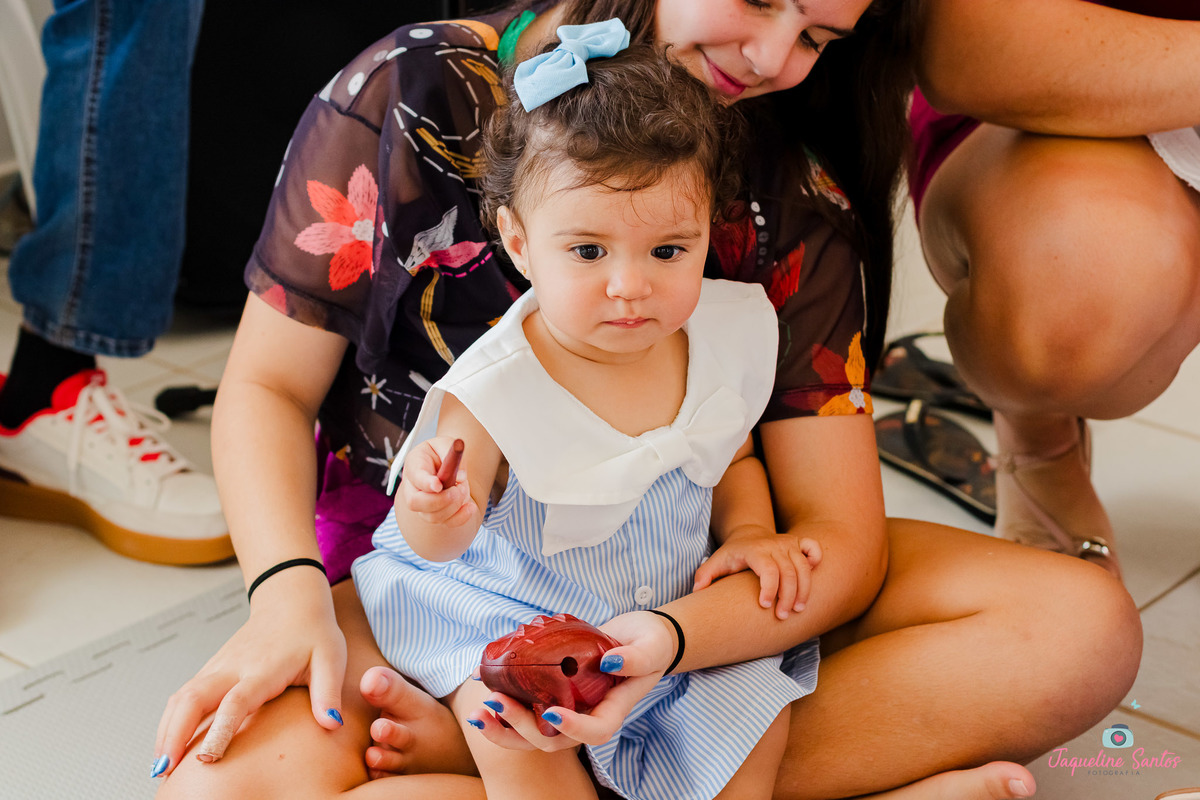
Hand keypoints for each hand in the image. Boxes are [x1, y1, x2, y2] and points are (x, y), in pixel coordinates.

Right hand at [153, 567, 345, 775]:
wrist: (291, 601)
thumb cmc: (313, 632)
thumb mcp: (331, 658)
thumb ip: (328, 692)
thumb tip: (330, 725)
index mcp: (264, 667)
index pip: (235, 700)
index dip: (219, 730)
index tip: (206, 760)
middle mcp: (233, 666)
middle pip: (192, 699)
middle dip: (174, 735)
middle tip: (164, 771)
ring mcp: (218, 666)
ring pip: (181, 698)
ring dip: (167, 731)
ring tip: (160, 768)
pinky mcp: (211, 669)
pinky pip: (182, 696)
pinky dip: (170, 721)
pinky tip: (168, 747)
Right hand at [400, 437, 475, 525]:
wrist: (444, 464)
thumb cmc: (442, 452)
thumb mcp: (447, 443)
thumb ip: (450, 452)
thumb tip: (459, 476)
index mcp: (414, 465)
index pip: (415, 477)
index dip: (425, 483)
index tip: (439, 485)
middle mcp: (413, 488)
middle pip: (415, 503)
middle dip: (439, 500)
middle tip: (457, 490)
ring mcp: (423, 505)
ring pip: (432, 516)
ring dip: (454, 506)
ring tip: (463, 488)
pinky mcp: (436, 514)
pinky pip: (447, 523)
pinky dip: (461, 517)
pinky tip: (470, 507)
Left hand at [469, 609, 672, 750]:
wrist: (639, 637)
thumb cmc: (650, 643)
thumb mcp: (650, 647)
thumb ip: (635, 658)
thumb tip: (610, 662)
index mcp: (612, 710)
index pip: (593, 733)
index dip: (572, 728)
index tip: (553, 711)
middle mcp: (586, 716)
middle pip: (552, 740)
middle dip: (521, 726)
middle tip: (496, 700)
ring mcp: (569, 707)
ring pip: (532, 733)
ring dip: (503, 727)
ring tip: (478, 713)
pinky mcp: (554, 693)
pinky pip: (527, 707)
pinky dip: (503, 704)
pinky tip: (481, 685)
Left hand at [693, 530, 821, 619]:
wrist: (747, 534)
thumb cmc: (732, 554)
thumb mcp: (716, 562)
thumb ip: (705, 575)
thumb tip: (696, 592)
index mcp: (754, 550)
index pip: (768, 569)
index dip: (770, 589)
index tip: (765, 606)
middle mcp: (774, 544)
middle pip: (788, 572)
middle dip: (788, 597)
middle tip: (782, 616)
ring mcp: (788, 543)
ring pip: (803, 567)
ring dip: (803, 590)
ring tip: (798, 609)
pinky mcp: (798, 543)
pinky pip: (813, 548)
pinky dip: (816, 560)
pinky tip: (811, 578)